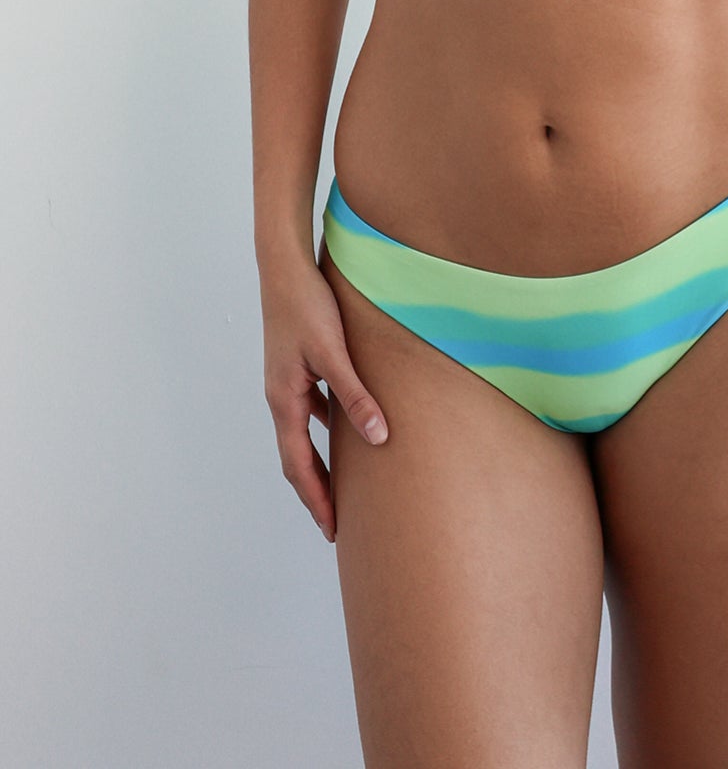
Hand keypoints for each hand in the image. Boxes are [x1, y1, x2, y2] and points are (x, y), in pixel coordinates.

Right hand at [259, 255, 389, 542]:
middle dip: (315, 492)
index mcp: (284, 400)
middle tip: (335, 524)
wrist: (284, 266)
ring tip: (340, 487)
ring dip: (318, 463)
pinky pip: (309, 410)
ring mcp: (286, 382)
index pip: (298, 465)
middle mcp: (280, 396)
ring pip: (302, 435)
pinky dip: (324, 431)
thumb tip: (379, 437)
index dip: (316, 499)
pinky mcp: (296, 366)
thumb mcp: (333, 352)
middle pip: (295, 457)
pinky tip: (345, 428)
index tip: (332, 530)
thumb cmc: (307, 305)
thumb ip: (355, 395)